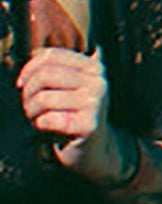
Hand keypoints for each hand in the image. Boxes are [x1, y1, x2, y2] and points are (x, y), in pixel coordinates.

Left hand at [18, 46, 126, 184]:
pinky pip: (49, 119)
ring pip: (43, 98)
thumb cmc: (73, 116)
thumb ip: (57, 69)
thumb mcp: (69, 88)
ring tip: (36, 118)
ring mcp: (96, 103)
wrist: (94, 150)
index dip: (28, 69)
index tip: (21, 84)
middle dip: (28, 94)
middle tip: (29, 107)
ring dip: (31, 112)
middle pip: (45, 76)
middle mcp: (99, 82)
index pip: (51, 56)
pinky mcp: (90, 125)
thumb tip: (34, 53)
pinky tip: (47, 129)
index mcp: (94, 67)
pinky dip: (40, 125)